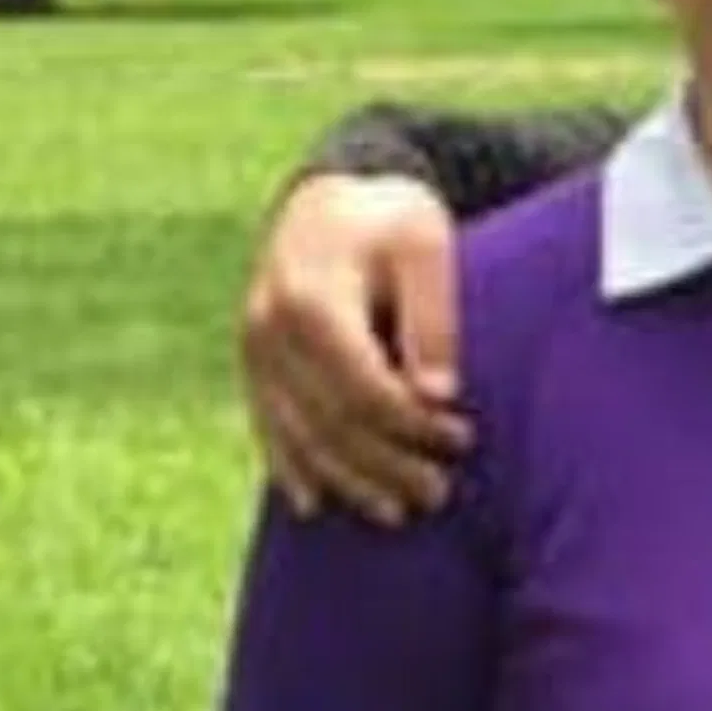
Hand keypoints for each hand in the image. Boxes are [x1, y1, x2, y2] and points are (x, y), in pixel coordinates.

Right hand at [235, 173, 471, 524]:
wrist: (327, 198)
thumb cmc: (389, 218)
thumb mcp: (426, 246)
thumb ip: (431, 317)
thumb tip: (437, 394)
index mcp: (312, 300)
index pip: (363, 386)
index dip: (412, 424)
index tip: (460, 437)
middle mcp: (269, 330)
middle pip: (330, 420)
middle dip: (386, 464)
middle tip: (439, 493)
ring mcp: (252, 350)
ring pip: (297, 433)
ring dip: (347, 479)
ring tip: (398, 511)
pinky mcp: (251, 363)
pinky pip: (267, 425)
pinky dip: (290, 467)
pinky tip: (314, 505)